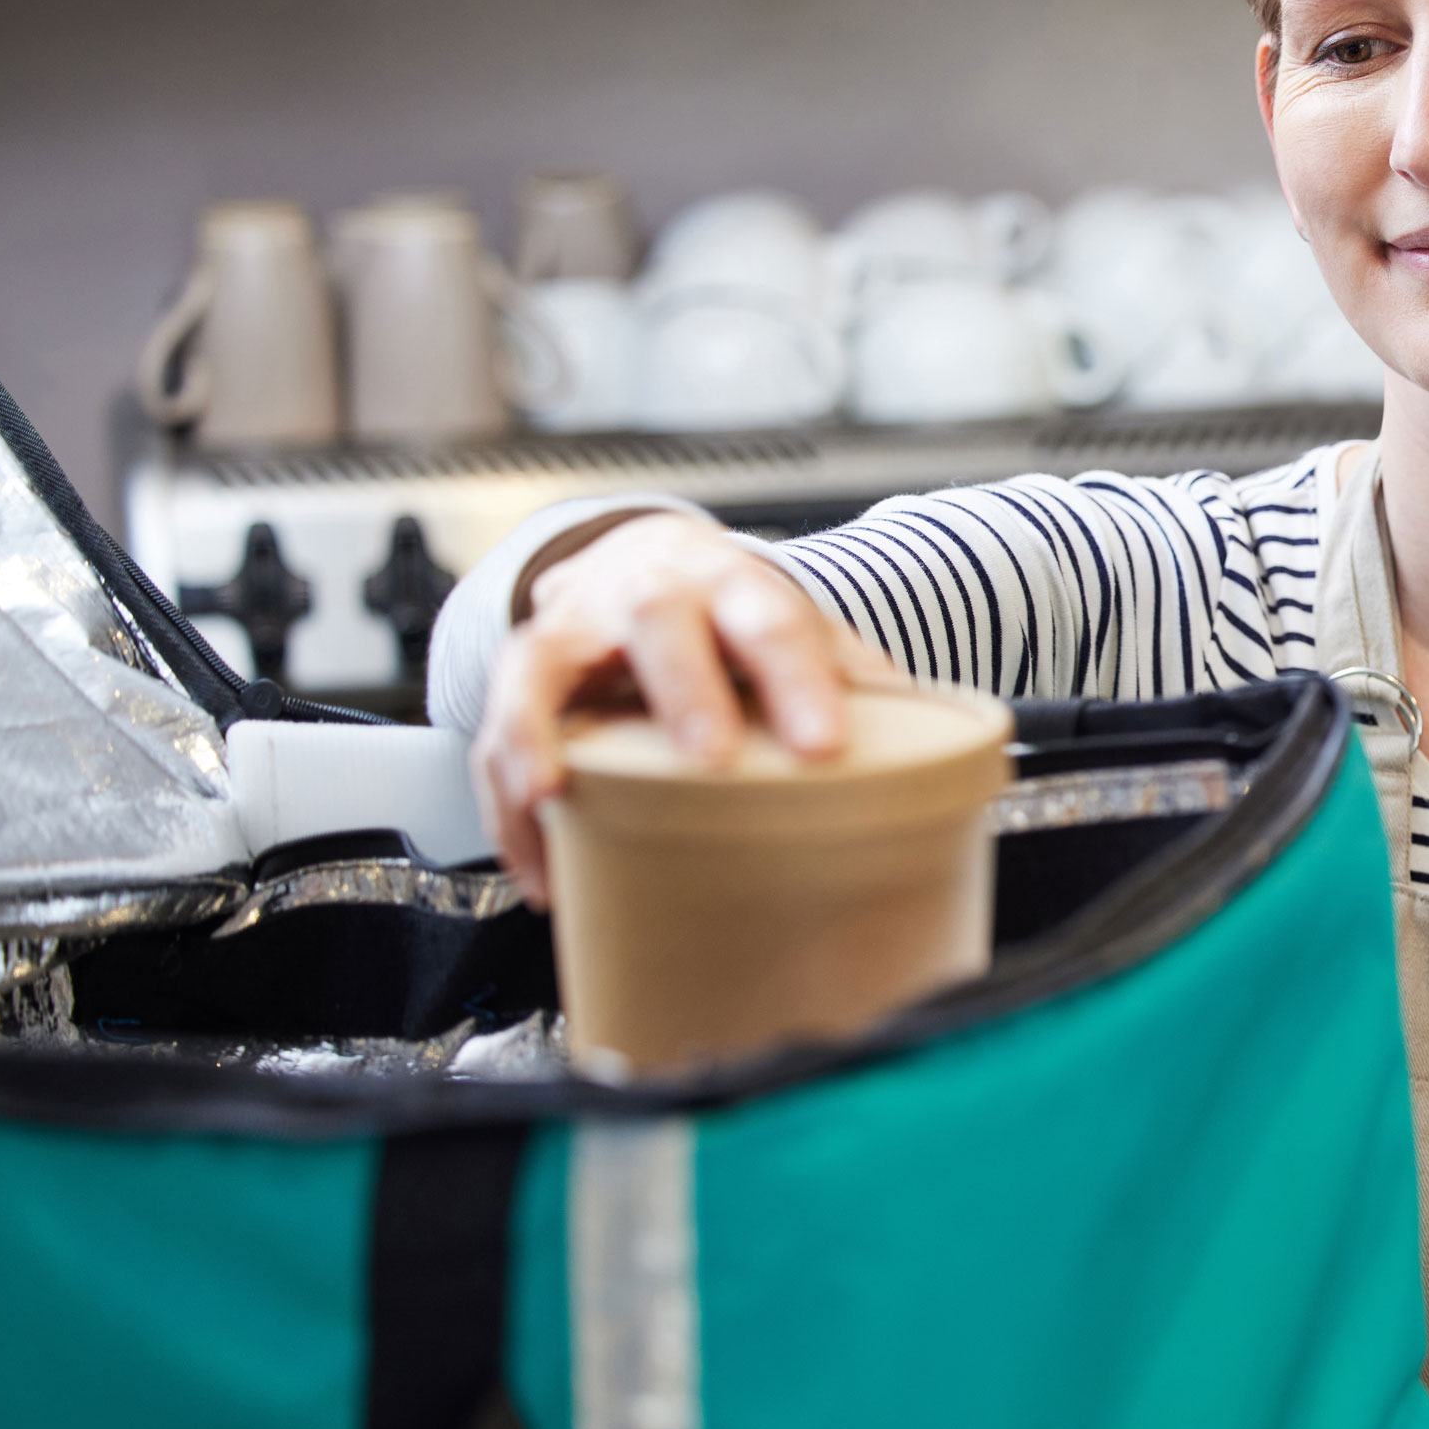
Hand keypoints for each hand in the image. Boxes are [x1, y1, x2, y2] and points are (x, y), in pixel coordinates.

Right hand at [471, 511, 899, 903]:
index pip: (774, 619)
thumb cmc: (733, 617)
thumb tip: (934, 744)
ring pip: (541, 664)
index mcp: (735, 583)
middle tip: (711, 760)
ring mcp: (575, 626)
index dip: (798, 679)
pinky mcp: (520, 670)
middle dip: (684, 690)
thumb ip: (847, 678)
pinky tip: (539, 869)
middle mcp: (650, 591)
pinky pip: (494, 728)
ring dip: (543, 733)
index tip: (825, 745)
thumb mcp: (794, 628)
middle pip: (660, 623)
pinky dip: (504, 800)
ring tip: (553, 799)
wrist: (642, 559)